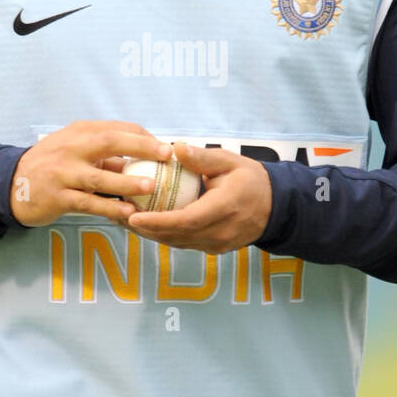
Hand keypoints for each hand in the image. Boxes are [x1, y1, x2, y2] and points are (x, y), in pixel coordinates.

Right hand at [10, 120, 171, 225]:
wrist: (11, 184)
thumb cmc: (52, 166)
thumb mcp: (75, 150)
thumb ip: (104, 154)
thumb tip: (143, 160)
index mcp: (79, 132)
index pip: (116, 128)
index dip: (143, 136)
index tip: (165, 148)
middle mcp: (71, 148)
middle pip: (109, 142)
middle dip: (141, 146)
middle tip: (166, 155)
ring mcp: (63, 172)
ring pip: (99, 176)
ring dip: (127, 181)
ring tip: (151, 187)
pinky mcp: (57, 197)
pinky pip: (88, 202)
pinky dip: (109, 206)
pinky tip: (128, 211)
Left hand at [122, 141, 272, 252]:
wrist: (277, 206)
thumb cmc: (251, 179)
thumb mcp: (229, 161)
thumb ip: (202, 158)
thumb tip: (175, 147)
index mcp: (223, 208)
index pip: (184, 220)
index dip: (156, 221)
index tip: (132, 216)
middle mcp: (220, 232)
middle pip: (175, 236)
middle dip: (145, 229)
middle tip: (119, 216)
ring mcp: (218, 244)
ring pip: (177, 243)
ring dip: (151, 234)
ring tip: (127, 221)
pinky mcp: (215, 249)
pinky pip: (185, 244)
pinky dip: (165, 235)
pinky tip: (148, 225)